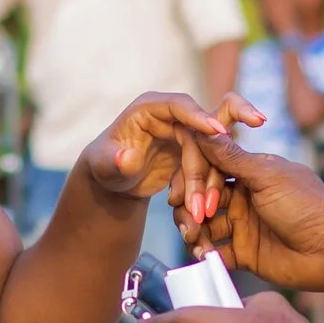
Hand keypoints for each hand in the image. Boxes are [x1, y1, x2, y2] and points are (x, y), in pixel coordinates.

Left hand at [81, 91, 262, 207]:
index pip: (179, 106)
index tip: (219, 132)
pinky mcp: (194, 152)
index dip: (199, 117)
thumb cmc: (105, 165)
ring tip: (196, 216)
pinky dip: (202, 193)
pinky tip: (192, 215)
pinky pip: (208, 170)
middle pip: (201, 136)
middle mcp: (172, 117)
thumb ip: (114, 161)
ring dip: (206, 187)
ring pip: (210, 156)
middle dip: (205, 171)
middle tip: (204, 203)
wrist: (114, 180)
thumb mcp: (104, 165)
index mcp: (149, 108)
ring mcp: (185, 134)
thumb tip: (126, 158)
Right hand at [172, 130, 323, 293]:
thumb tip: (204, 129)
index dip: (194, 180)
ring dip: (195, 232)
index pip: (210, 169)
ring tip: (196, 241)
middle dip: (190, 209)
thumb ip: (232, 158)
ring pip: (205, 226)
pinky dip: (206, 254)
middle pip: (202, 199)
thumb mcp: (268, 178)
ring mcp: (243, 225)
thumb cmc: (307, 207)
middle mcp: (244, 197)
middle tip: (191, 222)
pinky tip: (205, 257)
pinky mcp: (245, 253)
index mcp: (251, 173)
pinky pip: (216, 252)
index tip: (184, 193)